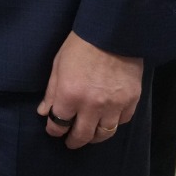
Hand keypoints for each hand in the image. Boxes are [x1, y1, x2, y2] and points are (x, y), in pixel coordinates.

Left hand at [36, 31, 142, 149]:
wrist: (113, 33)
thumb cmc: (80, 46)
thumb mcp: (58, 65)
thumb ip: (51, 92)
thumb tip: (45, 112)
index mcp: (70, 95)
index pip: (59, 124)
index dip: (54, 130)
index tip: (53, 130)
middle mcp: (92, 105)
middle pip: (82, 135)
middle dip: (73, 141)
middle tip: (70, 142)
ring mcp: (114, 105)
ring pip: (104, 134)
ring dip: (94, 137)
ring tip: (89, 136)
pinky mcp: (131, 101)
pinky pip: (121, 121)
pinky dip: (113, 123)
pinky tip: (107, 120)